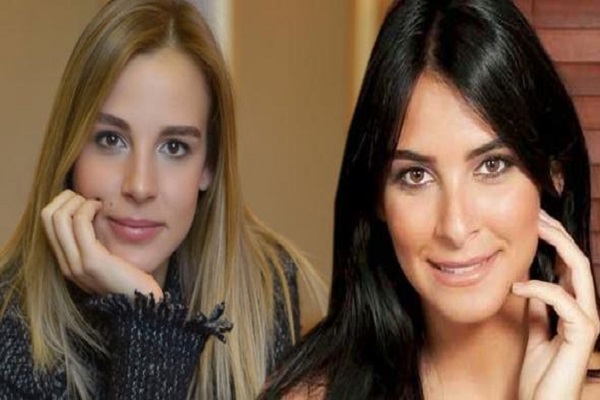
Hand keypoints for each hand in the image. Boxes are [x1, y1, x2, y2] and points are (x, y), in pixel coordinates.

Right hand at [41, 190, 162, 298]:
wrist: (143, 305)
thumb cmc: (132, 278)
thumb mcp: (109, 257)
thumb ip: (97, 242)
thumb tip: (94, 212)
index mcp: (68, 263)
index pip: (48, 223)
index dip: (63, 204)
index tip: (85, 202)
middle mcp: (67, 264)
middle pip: (48, 217)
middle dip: (67, 198)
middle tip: (90, 199)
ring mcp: (76, 264)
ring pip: (58, 218)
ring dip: (77, 201)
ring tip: (96, 203)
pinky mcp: (92, 261)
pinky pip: (79, 224)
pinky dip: (88, 208)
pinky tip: (102, 208)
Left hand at [514, 210, 598, 399]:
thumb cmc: (539, 372)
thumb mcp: (533, 330)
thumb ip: (536, 307)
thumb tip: (526, 281)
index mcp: (572, 306)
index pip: (568, 263)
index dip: (554, 239)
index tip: (532, 220)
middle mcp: (584, 309)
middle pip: (577, 259)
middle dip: (558, 234)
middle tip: (536, 215)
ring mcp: (586, 322)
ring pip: (580, 271)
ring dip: (557, 247)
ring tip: (533, 232)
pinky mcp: (582, 336)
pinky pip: (564, 301)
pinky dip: (540, 288)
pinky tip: (517, 286)